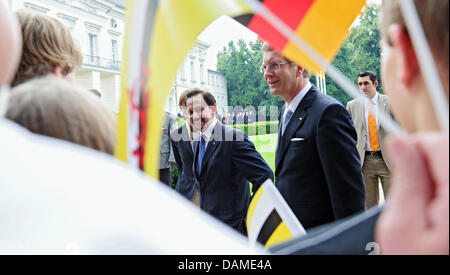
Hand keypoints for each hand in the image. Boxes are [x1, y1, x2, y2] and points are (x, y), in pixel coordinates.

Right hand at [375, 132, 448, 253]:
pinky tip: (436, 214)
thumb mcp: (400, 227)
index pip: (439, 143)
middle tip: (410, 194)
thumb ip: (404, 181)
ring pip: (449, 171)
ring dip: (434, 180)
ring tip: (424, 209)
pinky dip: (443, 193)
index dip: (413, 147)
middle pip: (447, 155)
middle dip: (425, 165)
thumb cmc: (416, 265)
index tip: (399, 161)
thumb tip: (399, 145)